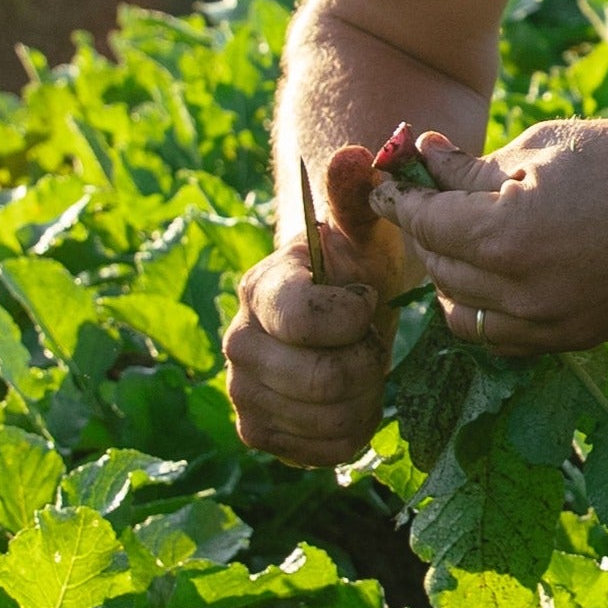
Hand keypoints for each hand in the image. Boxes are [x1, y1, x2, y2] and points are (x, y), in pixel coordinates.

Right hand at [224, 142, 417, 463]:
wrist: (336, 309)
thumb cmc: (353, 265)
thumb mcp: (361, 223)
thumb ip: (356, 189)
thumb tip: (353, 155)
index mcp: (259, 288)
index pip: (301, 320)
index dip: (351, 318)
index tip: (367, 302)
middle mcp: (239, 343)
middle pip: (322, 380)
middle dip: (365, 362)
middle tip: (369, 340)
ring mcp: (244, 393)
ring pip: (329, 420)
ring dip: (364, 396)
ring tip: (361, 365)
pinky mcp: (260, 433)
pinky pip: (325, 452)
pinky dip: (353, 430)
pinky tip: (352, 398)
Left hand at [380, 114, 607, 355]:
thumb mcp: (541, 147)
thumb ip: (473, 166)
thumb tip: (425, 161)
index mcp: (506, 236)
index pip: (424, 224)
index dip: (399, 201)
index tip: (387, 187)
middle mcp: (522, 293)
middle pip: (440, 271)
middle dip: (426, 234)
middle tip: (426, 204)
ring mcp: (552, 325)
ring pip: (466, 315)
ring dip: (453, 280)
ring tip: (462, 244)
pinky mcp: (578, 339)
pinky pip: (508, 338)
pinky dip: (490, 311)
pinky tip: (499, 277)